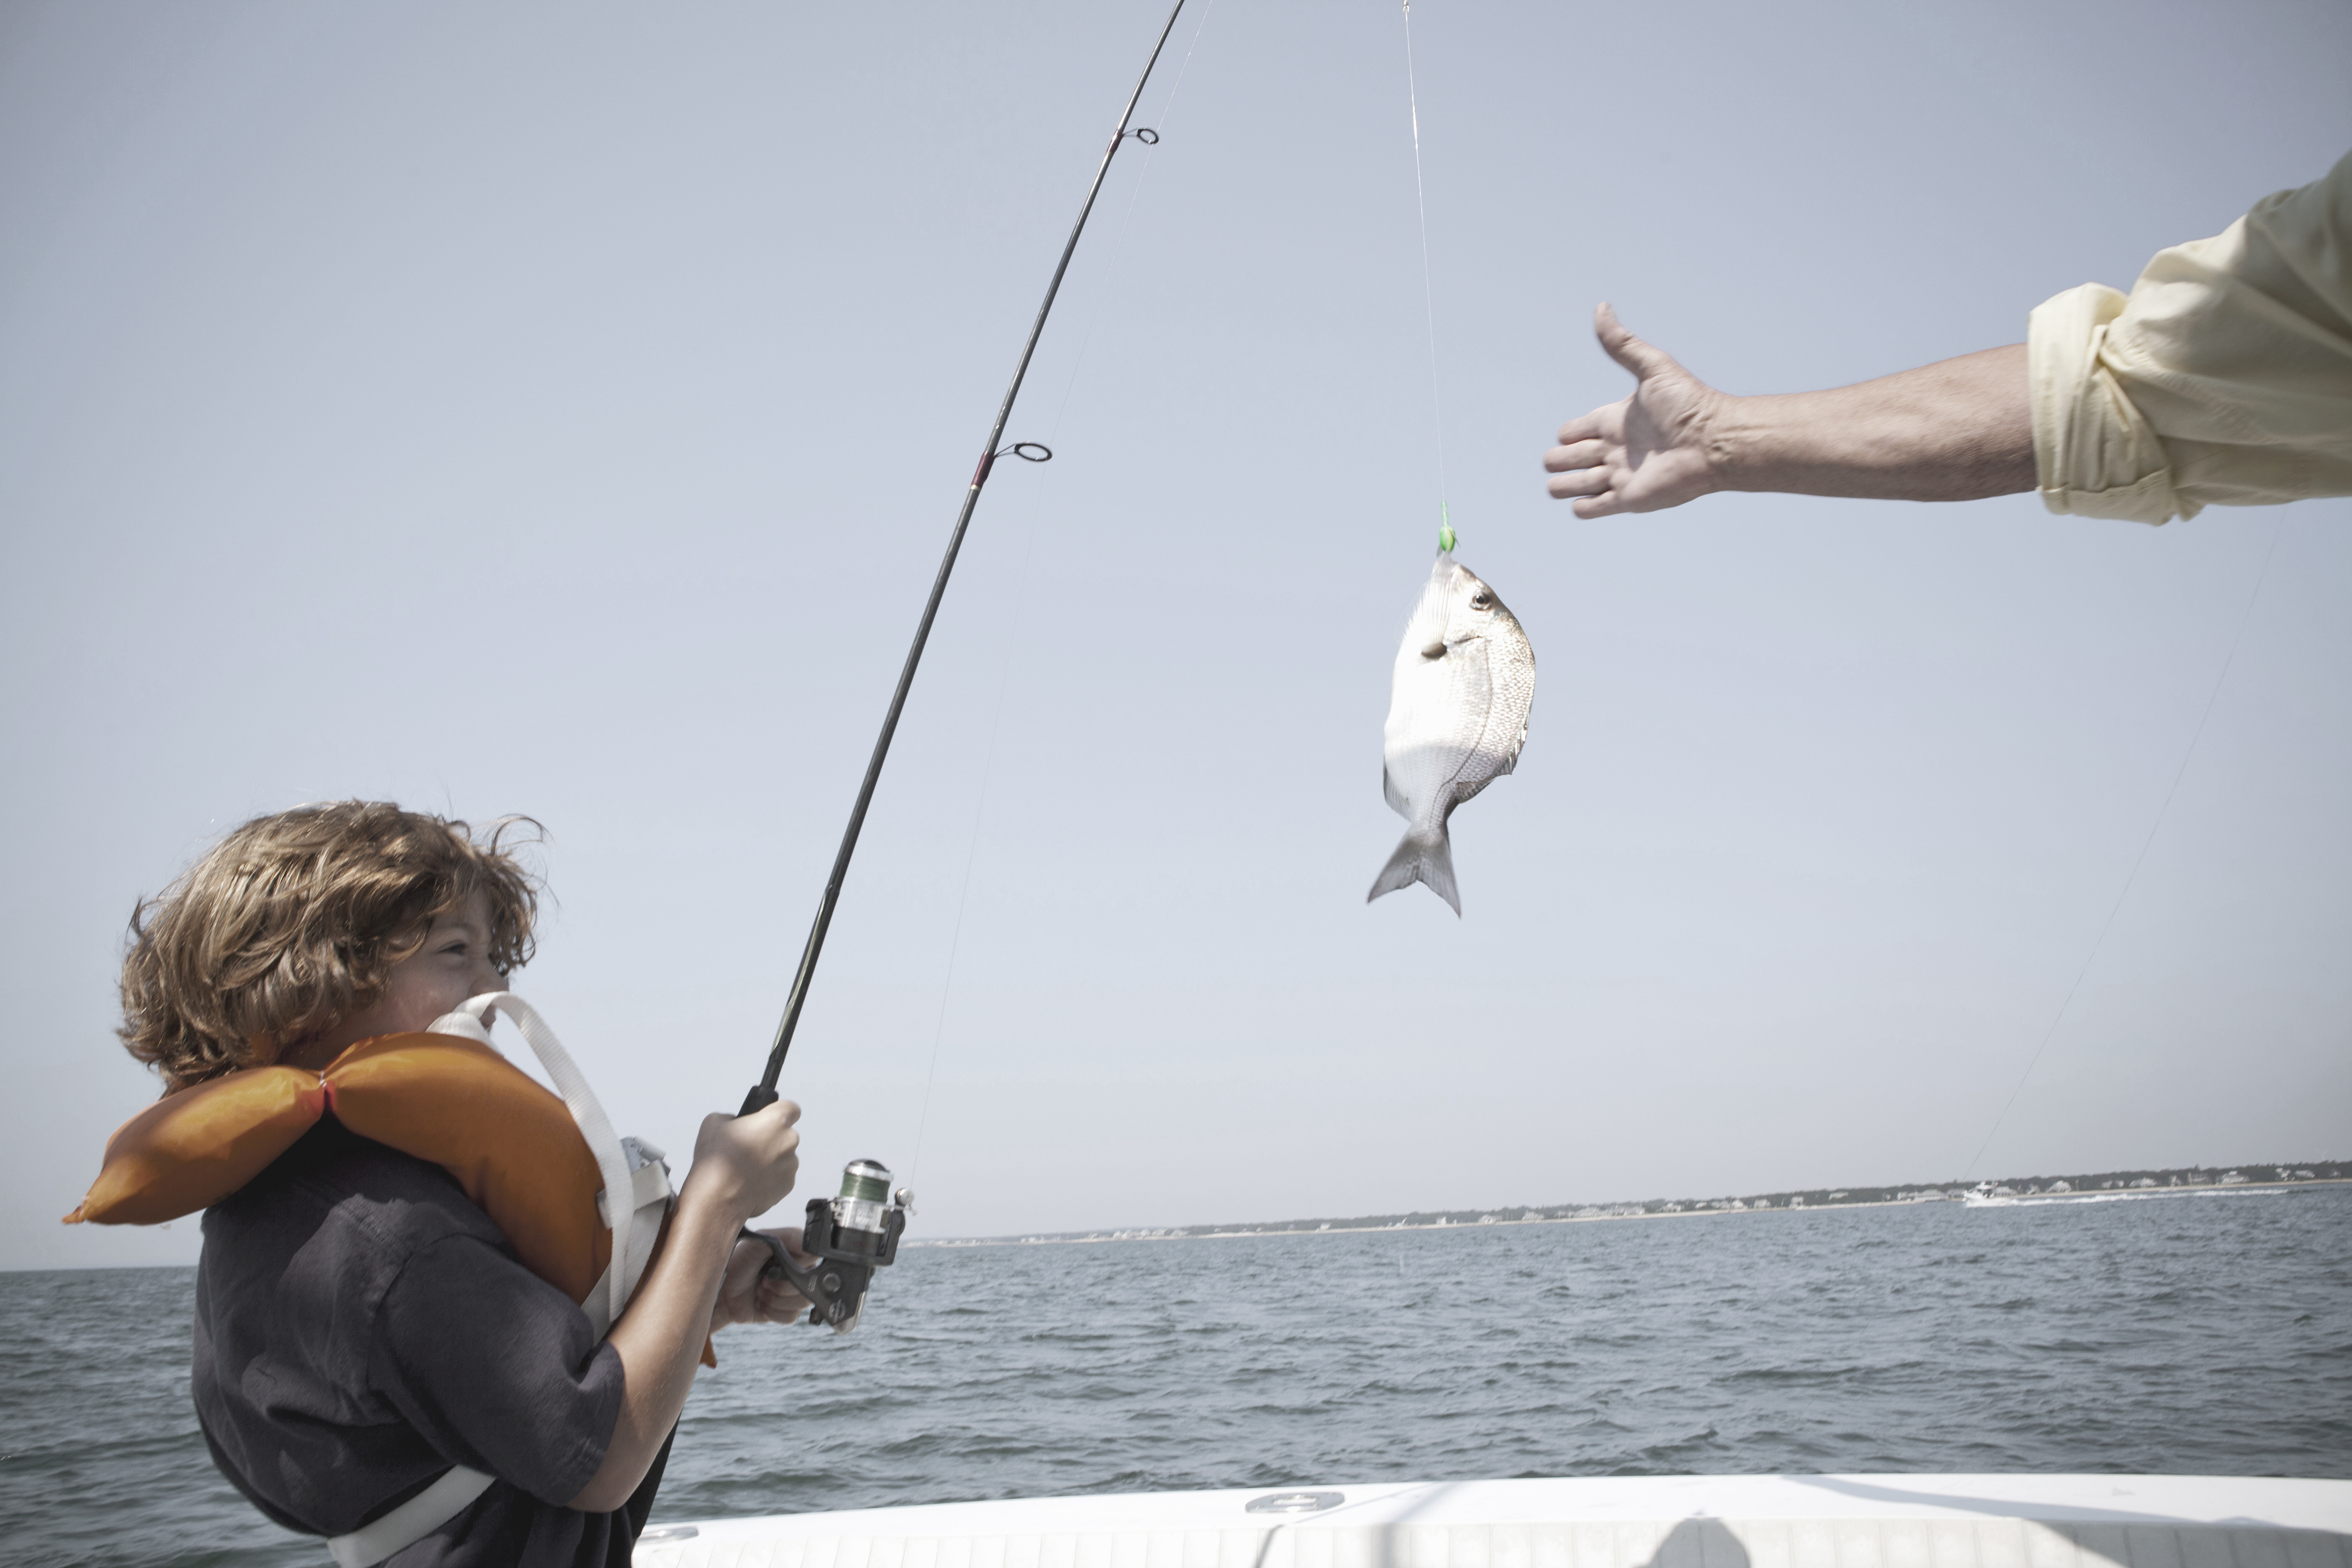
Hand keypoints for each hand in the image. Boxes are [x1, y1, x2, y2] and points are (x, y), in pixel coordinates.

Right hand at [682, 1099, 800, 1225]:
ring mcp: (790, 1165)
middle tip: (748, 1148)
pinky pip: (781, 1177)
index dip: (778, 1112)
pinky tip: (750, 1182)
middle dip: (771, 1140)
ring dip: (771, 1160)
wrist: (718, 1197)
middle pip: (785, 1135)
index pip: (791, 1108)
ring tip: (746, 1169)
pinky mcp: (788, 1186)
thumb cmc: (718, 1159)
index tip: (768, 1119)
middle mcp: (789, 1141)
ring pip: (784, 1157)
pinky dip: (770, 1179)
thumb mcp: (714, 1122)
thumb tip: (737, 1124)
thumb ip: (732, 1117)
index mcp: (776, 1120)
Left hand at [711, 1227, 812, 1332]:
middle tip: (763, 1279)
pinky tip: (761, 1303)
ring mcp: (793, 1292)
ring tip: (760, 1291)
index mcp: (796, 1251)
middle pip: (810, 1284)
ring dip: (775, 1299)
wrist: (722, 1291)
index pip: (815, 1257)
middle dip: (781, 1285)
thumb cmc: (738, 1261)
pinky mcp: (786, 1310)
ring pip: (802, 1302)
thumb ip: (788, 1237)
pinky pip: (792, 1316)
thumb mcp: (760, 1241)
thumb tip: (811, 1247)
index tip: (776, 1264)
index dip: (798, 1264)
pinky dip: (773, 1312)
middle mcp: (799, 1271)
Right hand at [1544, 304, 1727, 516]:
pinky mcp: (1626, 500)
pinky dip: (1581, 506)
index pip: (1571, 432)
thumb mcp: (1653, 367)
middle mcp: (1613, 450)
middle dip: (1560, 460)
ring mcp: (1618, 476)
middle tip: (1585, 455)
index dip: (1568, 434)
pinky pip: (1589, 510)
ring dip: (1565, 484)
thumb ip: (1622, 343)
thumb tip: (1601, 307)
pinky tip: (1590, 495)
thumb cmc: (1689, 404)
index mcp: (1613, 421)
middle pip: (1565, 459)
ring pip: (1570, 486)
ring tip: (1584, 478)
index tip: (1580, 433)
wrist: (1715, 442)